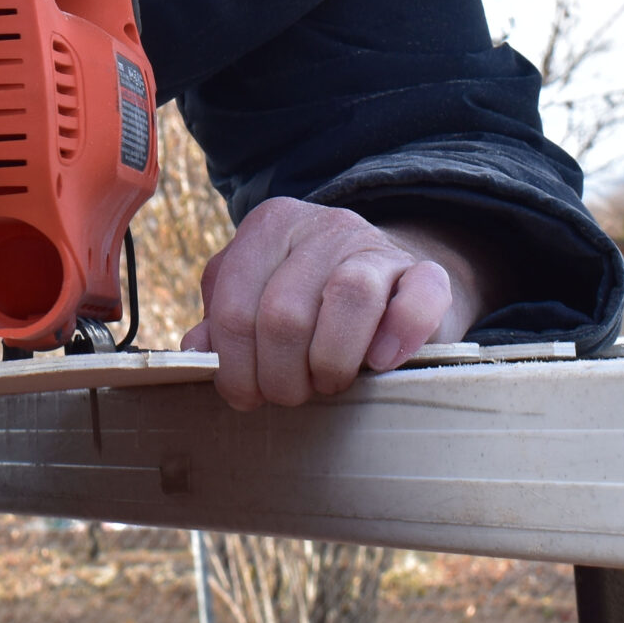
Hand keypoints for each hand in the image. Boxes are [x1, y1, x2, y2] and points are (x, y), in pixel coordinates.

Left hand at [179, 199, 484, 408]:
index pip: (234, 304)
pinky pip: (417, 300)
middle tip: (291, 394)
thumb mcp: (258, 301)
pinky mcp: (427, 272)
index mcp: (269, 227)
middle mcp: (321, 226)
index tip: (247, 395)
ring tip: (328, 384)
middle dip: (280, 375)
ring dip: (331, 363)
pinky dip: (397, 337)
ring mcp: (376, 245)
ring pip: (348, 298)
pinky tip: (380, 363)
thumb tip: (197, 352)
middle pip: (284, 312)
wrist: (393, 282)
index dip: (235, 366)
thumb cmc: (312, 302)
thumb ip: (223, 322)